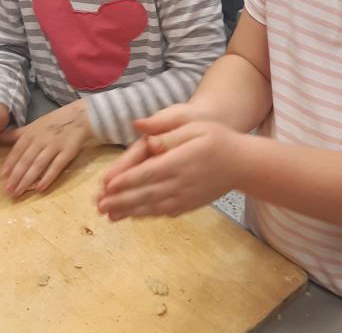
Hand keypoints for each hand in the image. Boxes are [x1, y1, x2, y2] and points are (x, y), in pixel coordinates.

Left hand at [0, 99, 94, 197]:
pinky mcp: (68, 151)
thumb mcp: (34, 125)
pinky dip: (48, 177)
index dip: (10, 162)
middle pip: (27, 159)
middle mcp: (42, 139)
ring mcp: (55, 145)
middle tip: (8, 190)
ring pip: (39, 164)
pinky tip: (40, 188)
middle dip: (16, 175)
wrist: (80, 116)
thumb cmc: (55, 122)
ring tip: (19, 191)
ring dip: (28, 179)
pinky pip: (57, 166)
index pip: (18, 149)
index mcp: (32, 132)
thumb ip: (16, 134)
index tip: (3, 176)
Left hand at [97, 115, 244, 219]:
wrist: (243, 164)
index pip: (148, 173)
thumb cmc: (218, 139)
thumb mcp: (195, 126)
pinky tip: (132, 215)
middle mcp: (180, 183)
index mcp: (180, 161)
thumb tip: (144, 135)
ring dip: (128, 211)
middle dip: (120, 200)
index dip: (126, 181)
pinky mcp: (188, 205)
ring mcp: (184, 197)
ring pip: (151, 206)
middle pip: (145, 194)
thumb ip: (169, 133)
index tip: (106, 186)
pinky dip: (145, 215)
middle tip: (98, 205)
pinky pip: (163, 212)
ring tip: (108, 214)